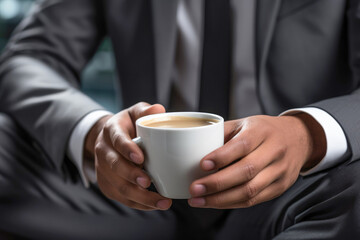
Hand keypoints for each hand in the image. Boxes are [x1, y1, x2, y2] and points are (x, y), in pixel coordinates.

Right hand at [85, 102, 171, 210]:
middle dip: (131, 175)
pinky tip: (154, 205)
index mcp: (111, 131)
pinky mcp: (107, 184)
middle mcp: (103, 150)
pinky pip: (121, 197)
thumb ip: (146, 110)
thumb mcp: (136, 112)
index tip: (141, 158)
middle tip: (148, 182)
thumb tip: (159, 110)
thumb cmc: (129, 124)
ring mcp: (103, 169)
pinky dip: (138, 204)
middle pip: (114, 166)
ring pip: (117, 186)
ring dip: (139, 196)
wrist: (111, 138)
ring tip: (161, 201)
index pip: (117, 140)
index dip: (127, 149)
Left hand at [188, 114, 325, 208]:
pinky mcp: (280, 187)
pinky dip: (231, 203)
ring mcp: (280, 171)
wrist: (298, 138)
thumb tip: (193, 149)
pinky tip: (214, 202)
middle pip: (246, 171)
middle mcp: (274, 151)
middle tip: (194, 189)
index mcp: (262, 131)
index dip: (222, 157)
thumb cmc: (263, 130)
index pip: (242, 145)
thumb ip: (222, 134)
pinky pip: (254, 200)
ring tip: (198, 200)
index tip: (202, 165)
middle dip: (217, 183)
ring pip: (250, 190)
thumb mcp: (244, 123)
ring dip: (221, 199)